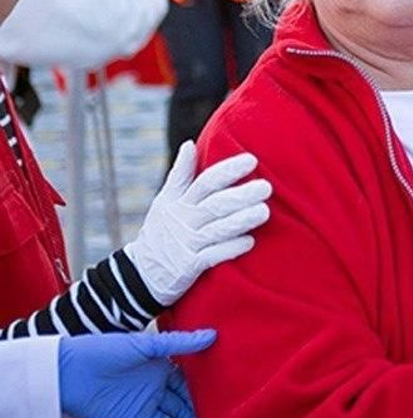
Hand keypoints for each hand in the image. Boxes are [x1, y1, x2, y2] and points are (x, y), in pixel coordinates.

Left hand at [57, 329, 216, 417]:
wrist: (64, 369)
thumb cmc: (103, 350)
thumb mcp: (144, 345)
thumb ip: (178, 344)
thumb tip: (213, 336)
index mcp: (162, 372)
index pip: (191, 391)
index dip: (209, 402)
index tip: (231, 412)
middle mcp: (155, 394)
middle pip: (184, 415)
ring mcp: (140, 412)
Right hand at [126, 142, 269, 305]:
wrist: (141, 273)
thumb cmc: (161, 231)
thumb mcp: (165, 201)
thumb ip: (180, 175)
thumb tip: (189, 144)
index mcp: (179, 202)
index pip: (206, 182)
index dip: (228, 171)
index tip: (251, 160)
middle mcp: (184, 220)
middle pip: (215, 204)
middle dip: (241, 195)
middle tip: (266, 187)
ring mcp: (187, 243)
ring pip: (218, 229)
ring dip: (242, 220)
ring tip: (264, 211)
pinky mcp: (190, 266)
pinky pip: (214, 256)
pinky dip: (231, 248)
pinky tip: (250, 241)